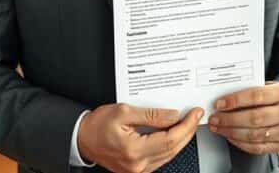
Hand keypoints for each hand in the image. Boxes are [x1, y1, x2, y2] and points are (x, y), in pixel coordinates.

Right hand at [78, 103, 203, 172]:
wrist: (83, 138)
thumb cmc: (97, 125)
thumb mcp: (123, 111)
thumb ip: (150, 115)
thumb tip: (173, 115)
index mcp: (134, 149)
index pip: (169, 139)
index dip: (186, 126)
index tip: (194, 114)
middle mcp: (138, 164)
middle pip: (172, 149)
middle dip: (187, 131)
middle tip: (195, 117)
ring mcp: (138, 170)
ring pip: (169, 155)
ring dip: (181, 139)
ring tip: (188, 123)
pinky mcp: (137, 170)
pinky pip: (160, 159)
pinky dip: (170, 146)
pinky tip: (174, 135)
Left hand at [206, 82, 278, 154]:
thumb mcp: (270, 86)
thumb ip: (251, 91)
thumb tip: (225, 99)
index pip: (256, 96)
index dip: (235, 101)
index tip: (220, 104)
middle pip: (254, 118)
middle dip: (230, 119)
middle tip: (215, 118)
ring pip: (255, 135)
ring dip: (232, 132)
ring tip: (219, 128)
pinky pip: (258, 147)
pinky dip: (241, 143)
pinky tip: (231, 137)